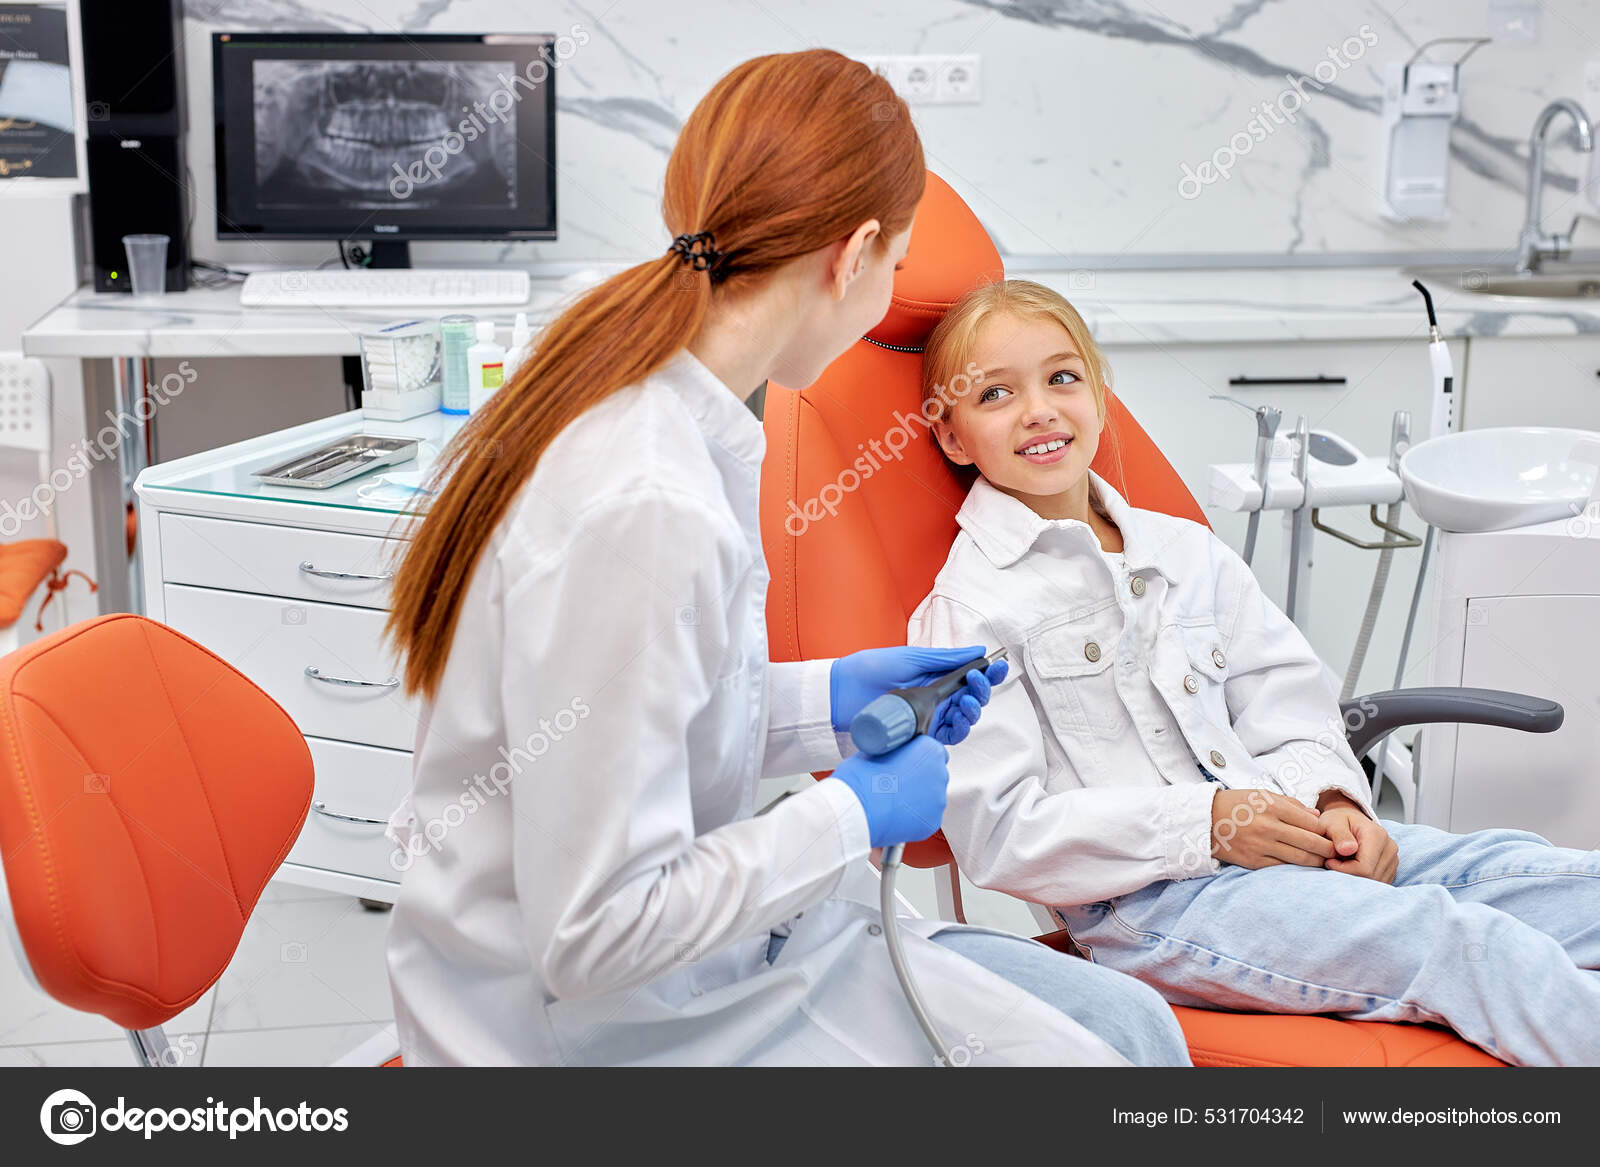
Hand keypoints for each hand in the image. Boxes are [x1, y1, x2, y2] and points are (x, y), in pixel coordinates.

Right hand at [829, 734, 949, 848]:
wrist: (857, 809)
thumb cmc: (862, 778)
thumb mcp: (877, 751)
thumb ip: (895, 751)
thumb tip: (894, 755)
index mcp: (930, 750)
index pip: (934, 751)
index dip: (919, 758)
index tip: (907, 764)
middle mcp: (940, 774)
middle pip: (934, 776)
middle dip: (918, 780)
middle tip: (896, 784)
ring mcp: (938, 800)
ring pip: (930, 799)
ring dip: (916, 799)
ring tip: (892, 802)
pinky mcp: (931, 822)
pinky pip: (925, 818)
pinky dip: (913, 819)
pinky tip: (895, 816)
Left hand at [830, 645, 1007, 745]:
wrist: (841, 692)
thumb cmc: (871, 670)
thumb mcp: (911, 658)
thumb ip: (944, 658)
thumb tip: (978, 651)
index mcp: (936, 677)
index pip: (969, 677)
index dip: (988, 673)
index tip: (1000, 665)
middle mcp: (936, 698)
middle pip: (972, 699)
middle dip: (982, 691)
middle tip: (977, 682)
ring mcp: (929, 717)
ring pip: (964, 720)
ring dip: (974, 711)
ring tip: (967, 702)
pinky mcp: (920, 735)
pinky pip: (948, 737)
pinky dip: (959, 730)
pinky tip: (959, 719)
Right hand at [1210, 789, 1336, 869]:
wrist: (1203, 819)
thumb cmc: (1235, 804)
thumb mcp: (1262, 795)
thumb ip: (1291, 804)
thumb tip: (1315, 816)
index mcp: (1273, 807)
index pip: (1311, 823)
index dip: (1326, 831)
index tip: (1333, 836)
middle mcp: (1268, 827)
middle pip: (1311, 842)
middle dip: (1328, 849)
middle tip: (1337, 852)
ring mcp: (1260, 845)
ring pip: (1300, 858)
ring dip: (1316, 862)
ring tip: (1323, 861)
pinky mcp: (1253, 861)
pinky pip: (1282, 867)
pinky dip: (1295, 867)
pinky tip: (1302, 866)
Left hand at [1318, 793, 1397, 882]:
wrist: (1348, 821)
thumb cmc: (1339, 821)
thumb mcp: (1332, 823)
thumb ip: (1338, 835)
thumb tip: (1347, 849)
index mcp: (1377, 835)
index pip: (1364, 867)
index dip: (1344, 869)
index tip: (1329, 861)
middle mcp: (1390, 847)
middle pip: (1371, 877)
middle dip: (1348, 874)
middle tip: (1333, 862)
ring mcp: (1393, 859)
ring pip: (1375, 882)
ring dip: (1355, 877)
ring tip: (1342, 862)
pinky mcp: (1391, 868)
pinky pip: (1377, 882)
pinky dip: (1362, 879)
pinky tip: (1351, 866)